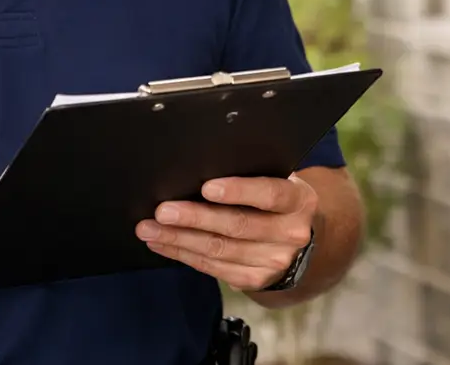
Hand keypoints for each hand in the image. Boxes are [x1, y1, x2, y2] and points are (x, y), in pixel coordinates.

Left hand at [135, 175, 316, 291]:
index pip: (269, 194)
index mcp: (298, 201)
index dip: (238, 191)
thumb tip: (200, 168)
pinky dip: (184, 255)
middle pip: (238, 226)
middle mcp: (291, 234)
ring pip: (220, 250)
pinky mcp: (255, 280)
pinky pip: (213, 268)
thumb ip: (252, 175)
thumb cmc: (276, 201)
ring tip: (150, 229)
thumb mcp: (278, 181)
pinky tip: (163, 244)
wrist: (300, 242)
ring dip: (179, 239)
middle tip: (163, 211)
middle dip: (195, 218)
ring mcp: (274, 262)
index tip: (206, 187)